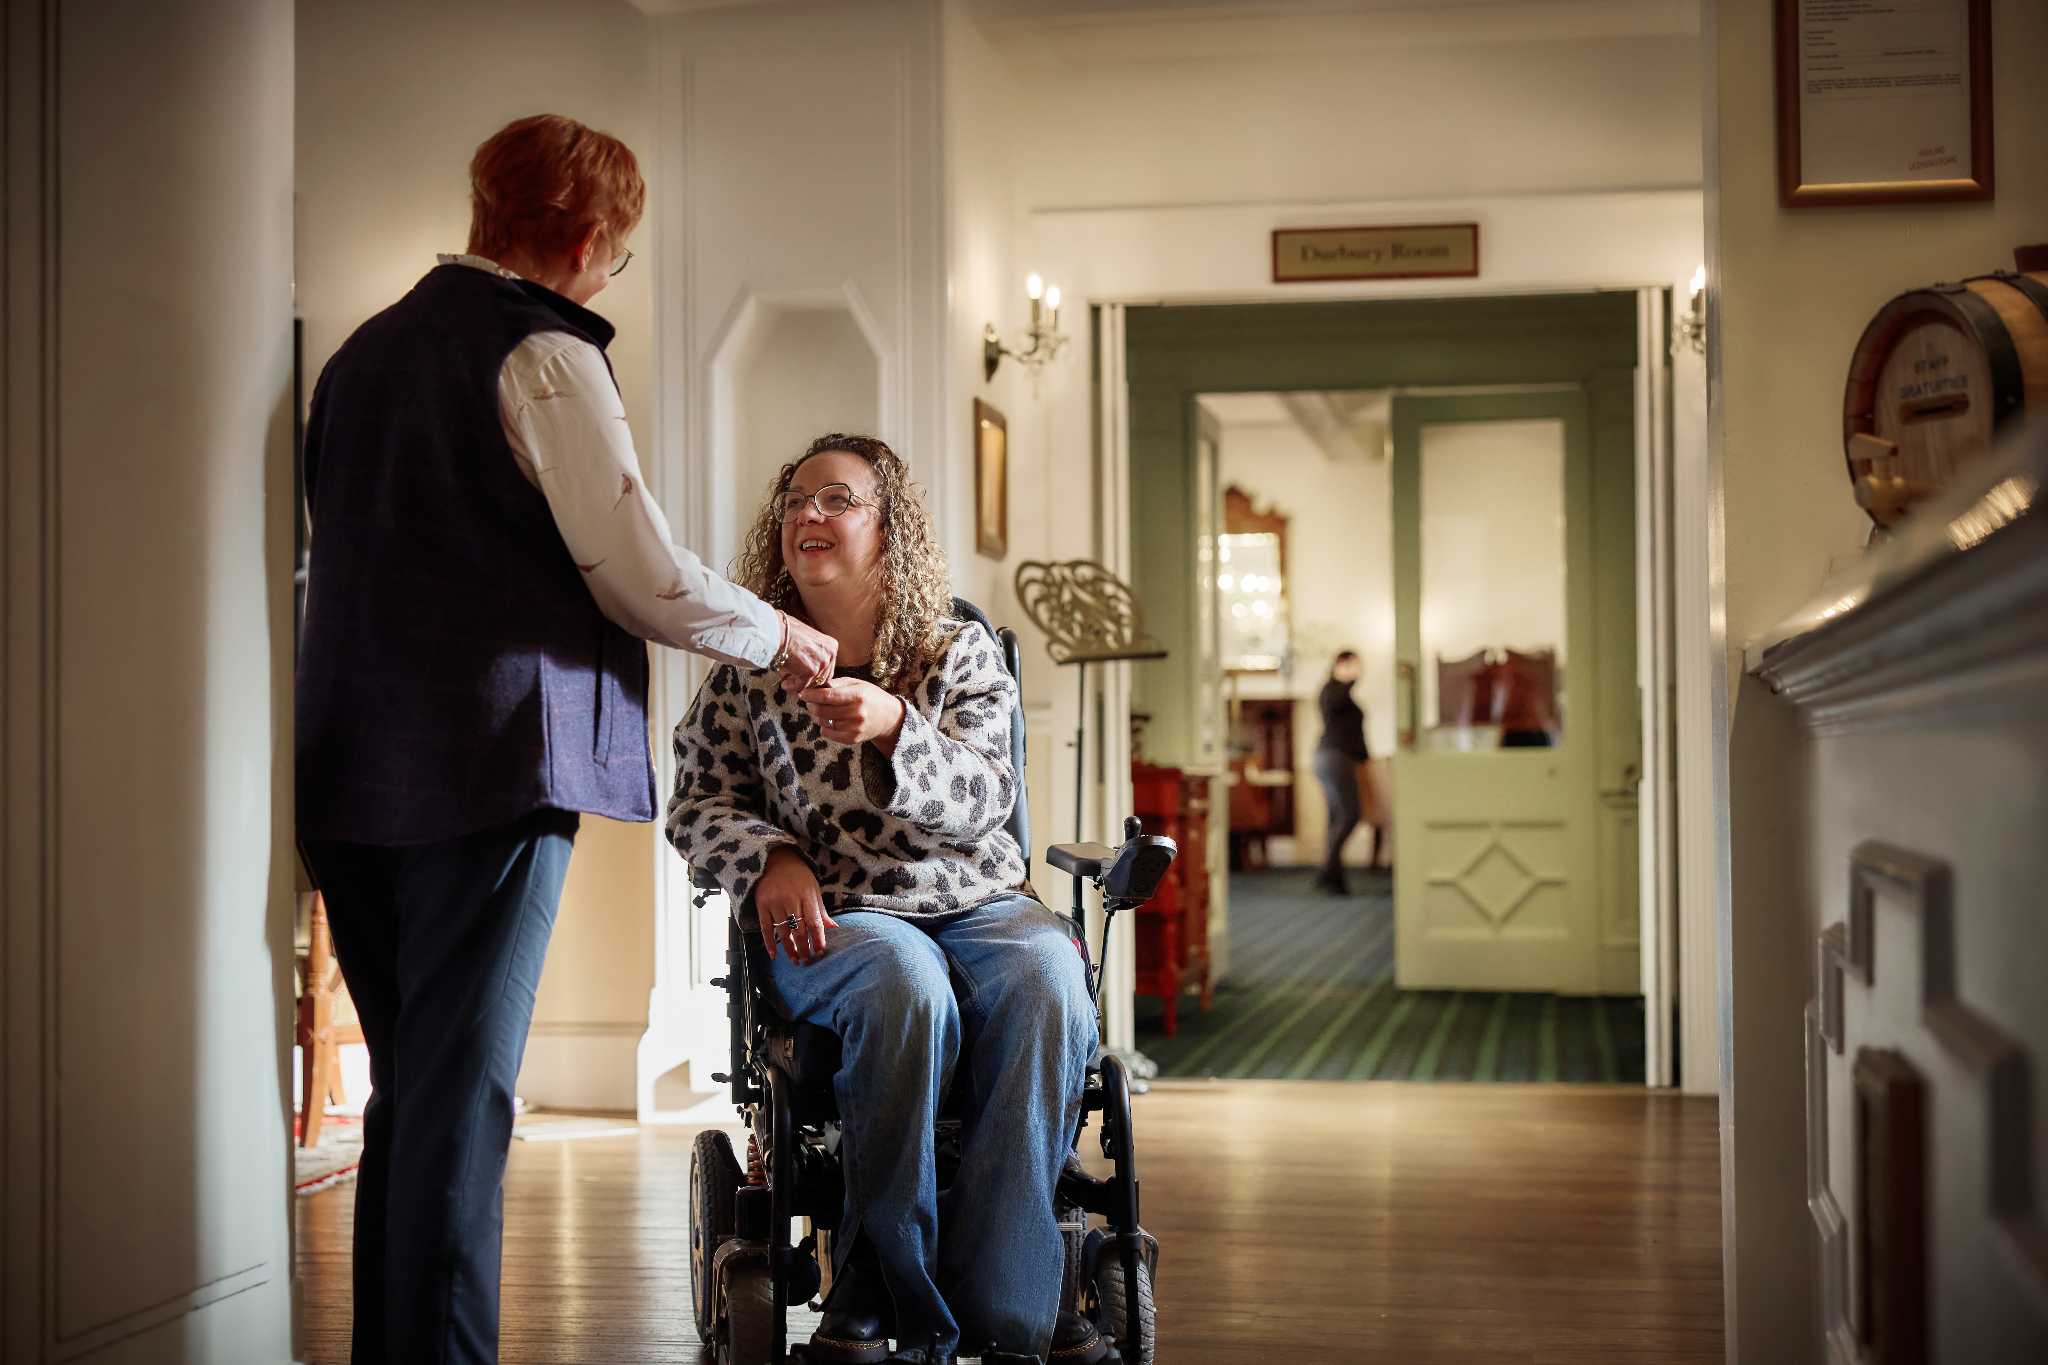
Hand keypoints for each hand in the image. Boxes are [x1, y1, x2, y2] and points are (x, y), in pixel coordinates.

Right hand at [755, 846, 835, 963]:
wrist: (776, 860)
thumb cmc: (799, 877)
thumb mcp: (813, 889)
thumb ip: (820, 910)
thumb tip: (833, 928)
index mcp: (807, 896)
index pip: (814, 922)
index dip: (818, 939)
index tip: (820, 952)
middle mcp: (791, 899)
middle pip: (799, 930)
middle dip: (804, 948)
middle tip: (806, 961)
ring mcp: (775, 902)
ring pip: (783, 931)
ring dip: (789, 949)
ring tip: (794, 960)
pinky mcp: (761, 904)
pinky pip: (765, 928)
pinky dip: (769, 942)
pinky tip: (774, 955)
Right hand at [777, 615, 838, 693]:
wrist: (775, 633)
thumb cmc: (785, 631)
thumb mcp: (806, 636)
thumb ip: (812, 648)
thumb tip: (808, 658)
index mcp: (831, 645)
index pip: (827, 666)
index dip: (814, 671)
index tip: (804, 673)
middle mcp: (830, 655)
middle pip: (822, 676)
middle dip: (808, 679)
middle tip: (795, 679)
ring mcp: (821, 663)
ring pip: (812, 683)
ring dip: (799, 683)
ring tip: (787, 681)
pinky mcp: (811, 672)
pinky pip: (802, 686)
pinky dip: (792, 687)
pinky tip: (784, 684)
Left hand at [800, 677, 906, 751]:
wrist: (888, 717)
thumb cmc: (870, 696)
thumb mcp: (857, 684)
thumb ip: (837, 684)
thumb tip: (815, 686)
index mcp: (857, 696)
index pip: (827, 696)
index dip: (811, 695)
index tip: (802, 693)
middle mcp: (856, 713)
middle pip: (822, 711)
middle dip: (811, 705)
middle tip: (810, 701)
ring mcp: (854, 728)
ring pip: (823, 722)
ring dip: (818, 716)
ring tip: (824, 710)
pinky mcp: (852, 739)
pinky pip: (827, 733)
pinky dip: (824, 727)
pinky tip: (830, 720)